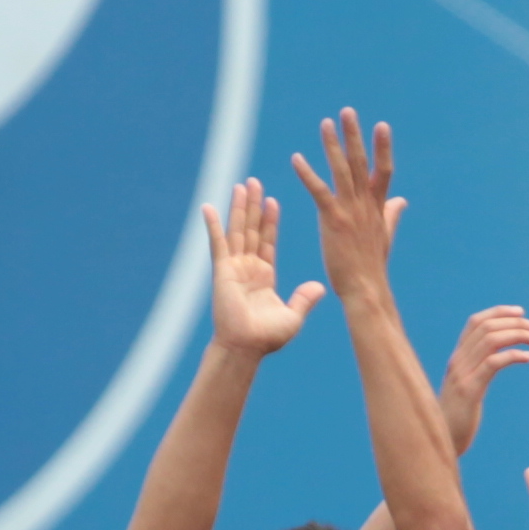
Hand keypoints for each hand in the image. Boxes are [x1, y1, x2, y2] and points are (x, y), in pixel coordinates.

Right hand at [200, 179, 324, 356]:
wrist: (247, 347)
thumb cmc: (267, 337)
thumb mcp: (292, 316)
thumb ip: (304, 299)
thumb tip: (320, 286)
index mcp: (264, 276)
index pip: (268, 241)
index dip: (271, 221)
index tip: (274, 201)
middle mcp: (248, 267)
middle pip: (252, 229)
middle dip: (254, 206)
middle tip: (255, 182)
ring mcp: (234, 267)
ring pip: (238, 230)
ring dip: (239, 208)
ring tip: (241, 185)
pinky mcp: (222, 270)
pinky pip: (217, 243)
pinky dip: (212, 225)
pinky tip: (208, 207)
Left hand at [292, 110, 401, 291]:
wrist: (366, 290)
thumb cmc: (372, 267)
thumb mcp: (384, 236)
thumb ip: (391, 214)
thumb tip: (401, 199)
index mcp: (378, 208)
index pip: (384, 171)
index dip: (383, 148)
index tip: (382, 126)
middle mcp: (366, 205)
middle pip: (362, 163)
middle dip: (355, 136)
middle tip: (348, 112)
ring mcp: (351, 211)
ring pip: (343, 171)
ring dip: (333, 145)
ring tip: (325, 123)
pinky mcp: (334, 220)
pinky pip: (319, 191)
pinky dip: (308, 174)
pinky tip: (296, 158)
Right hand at [438, 305, 528, 453]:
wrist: (442, 442)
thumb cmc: (458, 419)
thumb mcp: (467, 388)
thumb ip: (476, 371)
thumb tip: (493, 359)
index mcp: (457, 358)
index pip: (476, 322)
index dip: (499, 312)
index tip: (522, 313)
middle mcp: (457, 361)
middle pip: (487, 327)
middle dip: (516, 324)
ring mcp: (461, 374)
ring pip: (491, 340)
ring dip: (519, 336)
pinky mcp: (469, 390)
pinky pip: (493, 363)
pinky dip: (513, 355)